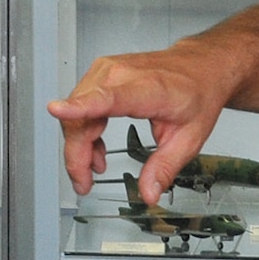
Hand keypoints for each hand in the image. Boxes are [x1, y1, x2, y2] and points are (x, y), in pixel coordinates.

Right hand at [47, 43, 233, 201]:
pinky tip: (96, 148)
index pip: (107, 98)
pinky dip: (84, 130)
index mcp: (147, 90)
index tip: (56, 109)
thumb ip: (165, 167)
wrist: (202, 67)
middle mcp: (121, 75)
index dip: (79, 107)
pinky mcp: (100, 73)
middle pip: (82, 118)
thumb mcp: (190, 138)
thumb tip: (148, 192)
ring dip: (79, 145)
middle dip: (77, 155)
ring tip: (96, 166)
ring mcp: (107, 71)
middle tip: (84, 182)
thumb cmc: (198, 93)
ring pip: (76, 114)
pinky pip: (80, 106)